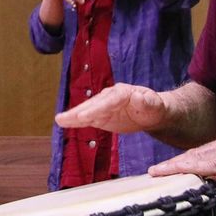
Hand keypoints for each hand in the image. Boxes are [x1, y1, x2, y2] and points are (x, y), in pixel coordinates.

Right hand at [55, 82, 171, 133]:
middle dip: (79, 111)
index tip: (85, 116)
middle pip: (93, 104)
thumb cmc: (155, 107)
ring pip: (87, 110)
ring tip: (59, 120)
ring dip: (73, 116)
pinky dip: (75, 121)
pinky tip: (64, 123)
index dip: (96, 108)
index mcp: (123, 92)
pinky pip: (87, 118)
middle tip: (64, 118)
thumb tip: (140, 97)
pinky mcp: (101, 116)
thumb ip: (148, 101)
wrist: (152, 112)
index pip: (108, 100)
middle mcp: (109, 97)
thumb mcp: (156, 104)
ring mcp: (103, 106)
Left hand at [151, 130, 215, 181]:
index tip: (159, 171)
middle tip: (149, 173)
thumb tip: (215, 182)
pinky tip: (184, 172)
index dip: (177, 164)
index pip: (196, 156)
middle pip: (191, 156)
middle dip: (169, 165)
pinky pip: (213, 165)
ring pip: (197, 158)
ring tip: (156, 173)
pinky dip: (195, 168)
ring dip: (175, 166)